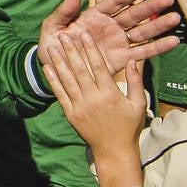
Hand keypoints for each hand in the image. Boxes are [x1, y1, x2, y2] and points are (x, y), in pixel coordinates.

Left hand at [38, 0, 179, 77]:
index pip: (116, 0)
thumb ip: (64, 10)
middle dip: (150, 6)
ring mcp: (118, 42)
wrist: (54, 70)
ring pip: (141, 31)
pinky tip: (173, 41)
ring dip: (158, 25)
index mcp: (95, 15)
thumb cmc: (52, 45)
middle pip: (134, 14)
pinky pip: (141, 53)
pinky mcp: (122, 59)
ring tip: (175, 18)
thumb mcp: (53, 27)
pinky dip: (157, 48)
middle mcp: (110, 26)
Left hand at [43, 31, 146, 186]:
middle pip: (79, 70)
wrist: (114, 151)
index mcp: (110, 94)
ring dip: (59, 62)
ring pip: (67, 80)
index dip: (90, 49)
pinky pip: (60, 95)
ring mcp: (80, 107)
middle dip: (71, 50)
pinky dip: (53, 81)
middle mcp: (93, 99)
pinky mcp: (71, 115)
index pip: (98, 66)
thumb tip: (130, 59)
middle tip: (64, 34)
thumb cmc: (129, 126)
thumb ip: (135, 80)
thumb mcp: (138, 103)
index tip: (85, 35)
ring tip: (52, 47)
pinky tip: (47, 68)